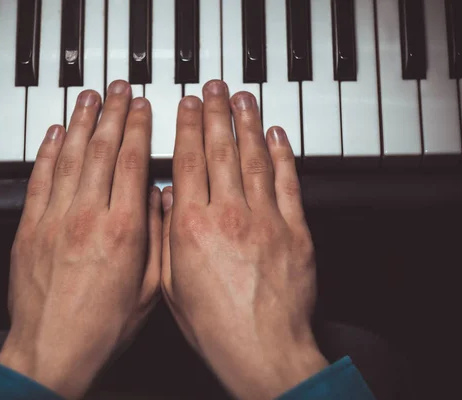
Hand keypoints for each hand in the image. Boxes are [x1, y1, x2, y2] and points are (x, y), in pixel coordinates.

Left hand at [0, 80, 161, 398]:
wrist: (52, 350)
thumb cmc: (103, 327)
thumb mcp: (150, 290)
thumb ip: (157, 239)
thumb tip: (161, 200)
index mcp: (124, 230)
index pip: (132, 163)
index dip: (139, 129)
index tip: (143, 107)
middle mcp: (88, 216)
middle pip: (103, 150)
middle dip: (114, 114)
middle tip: (119, 89)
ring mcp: (55, 218)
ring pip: (71, 156)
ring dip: (83, 122)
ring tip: (90, 97)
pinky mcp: (30, 228)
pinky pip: (40, 178)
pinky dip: (49, 151)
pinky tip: (57, 132)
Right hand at [160, 80, 328, 399]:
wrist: (263, 351)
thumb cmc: (215, 326)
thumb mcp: (171, 284)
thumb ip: (166, 237)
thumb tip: (167, 201)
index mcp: (193, 228)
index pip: (189, 162)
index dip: (188, 128)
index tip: (188, 106)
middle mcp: (229, 215)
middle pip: (221, 151)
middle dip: (217, 113)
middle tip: (215, 88)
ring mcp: (265, 220)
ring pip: (254, 159)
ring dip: (248, 124)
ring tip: (243, 98)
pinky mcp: (295, 231)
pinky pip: (289, 183)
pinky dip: (283, 155)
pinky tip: (276, 135)